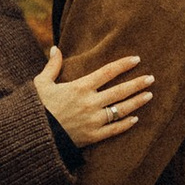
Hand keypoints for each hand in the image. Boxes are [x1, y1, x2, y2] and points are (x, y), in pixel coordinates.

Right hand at [33, 45, 150, 145]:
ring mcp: (93, 120)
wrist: (33, 135)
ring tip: (149, 95)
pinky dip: (126, 124)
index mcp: (79, 87)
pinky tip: (135, 119)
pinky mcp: (92, 136)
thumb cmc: (36, 106)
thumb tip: (56, 48)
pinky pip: (114, 129)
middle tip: (151, 78)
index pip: (107, 72)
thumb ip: (52, 66)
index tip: (136, 59)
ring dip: (137, 102)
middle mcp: (90, 103)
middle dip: (137, 83)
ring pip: (121, 110)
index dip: (123, 65)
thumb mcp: (41, 83)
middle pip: (120, 91)